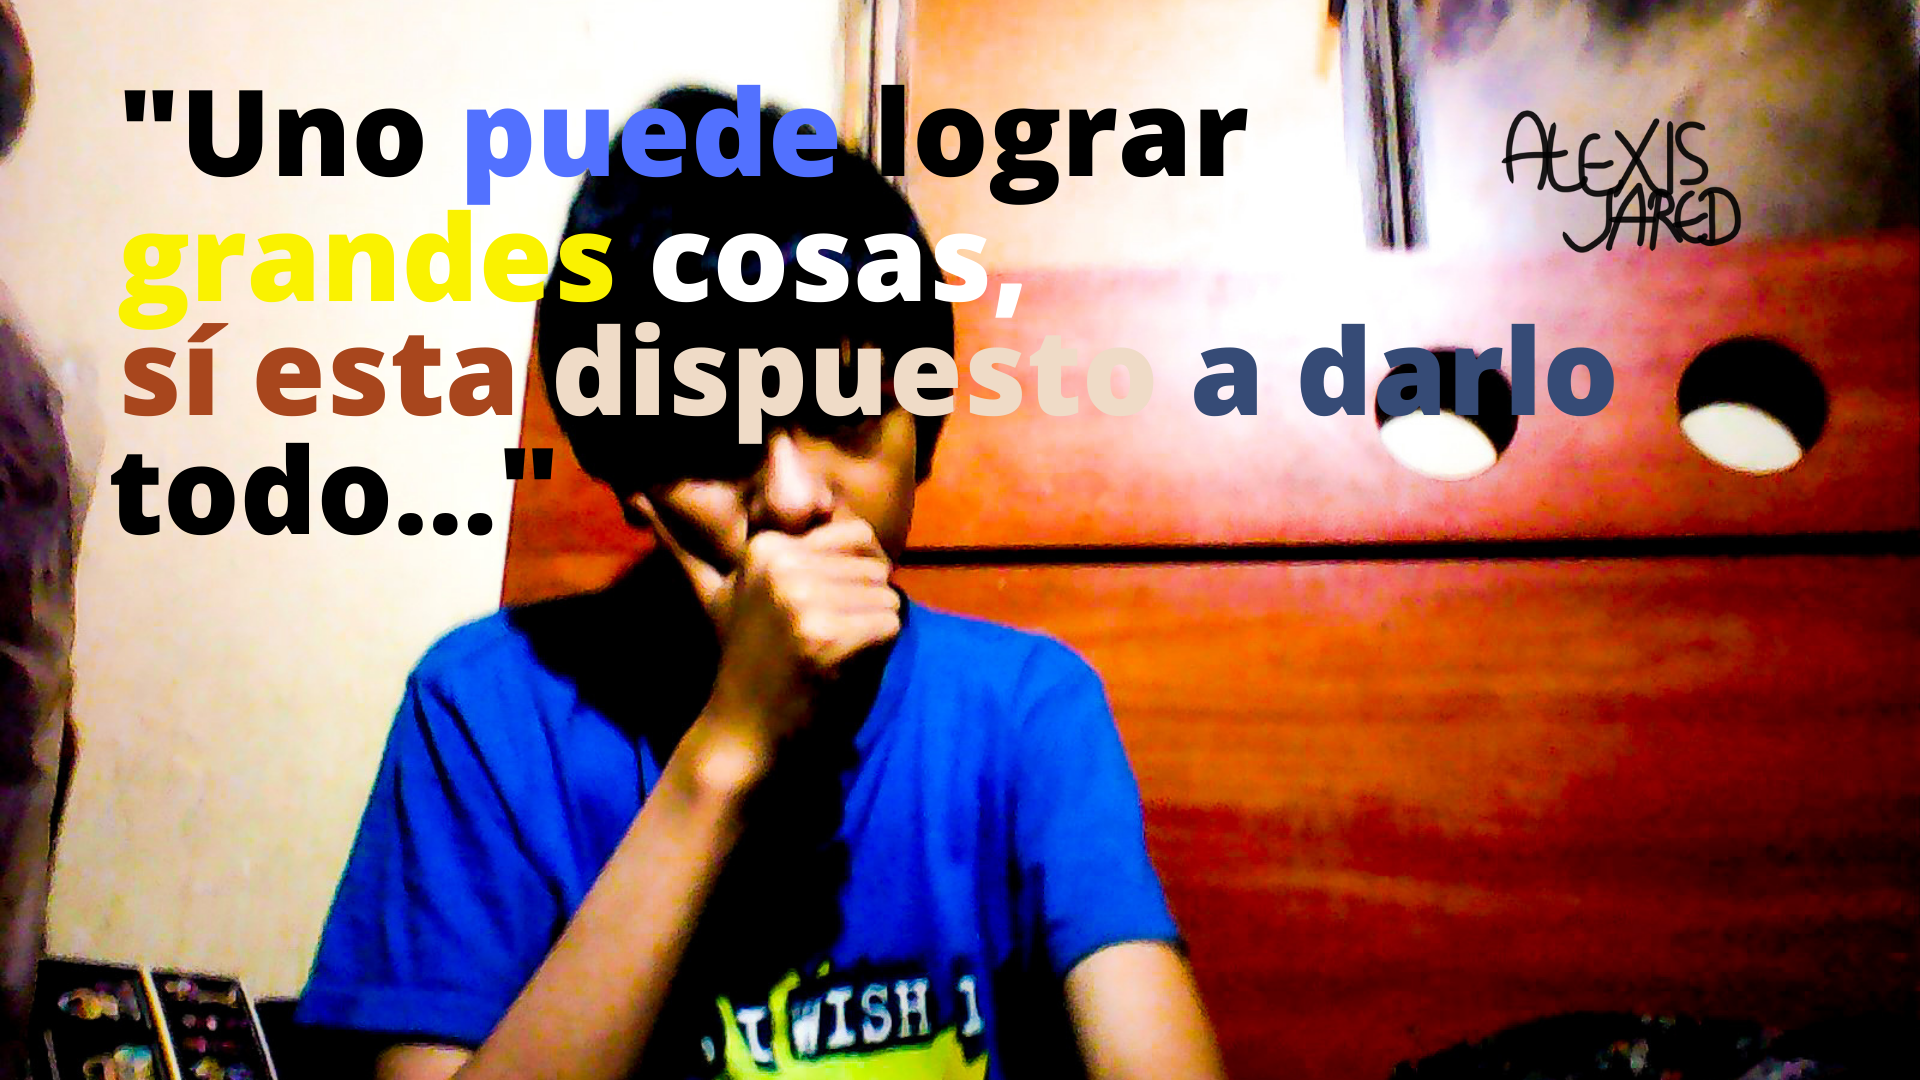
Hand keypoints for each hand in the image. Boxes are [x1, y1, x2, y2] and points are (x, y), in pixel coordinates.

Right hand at [695, 518, 900, 787]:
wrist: (744, 737)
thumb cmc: (746, 667)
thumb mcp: (722, 598)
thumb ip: (694, 549)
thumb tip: (639, 496)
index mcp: (765, 547)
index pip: (855, 535)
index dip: (850, 576)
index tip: (813, 611)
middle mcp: (784, 564)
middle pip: (876, 566)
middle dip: (861, 604)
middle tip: (819, 640)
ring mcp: (807, 600)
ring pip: (887, 595)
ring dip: (870, 630)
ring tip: (826, 656)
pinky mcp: (832, 636)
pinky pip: (892, 625)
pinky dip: (878, 652)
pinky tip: (839, 670)